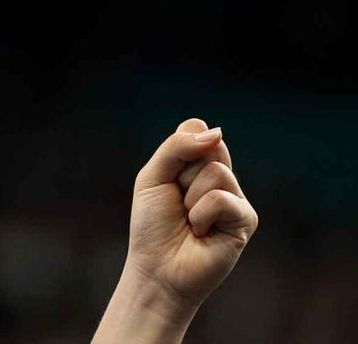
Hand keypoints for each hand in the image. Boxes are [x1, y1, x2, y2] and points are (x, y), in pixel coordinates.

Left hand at [123, 118, 259, 313]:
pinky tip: (200, 232)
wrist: (157, 268)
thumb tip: (217, 132)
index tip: (169, 176)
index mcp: (198, 164)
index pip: (197, 131)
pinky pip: (222, 199)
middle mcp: (221, 177)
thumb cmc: (152, 225)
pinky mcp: (246, 219)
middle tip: (177, 201)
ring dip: (190, 198)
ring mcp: (236, 198)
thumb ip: (178, 147)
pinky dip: (201, 215)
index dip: (179, 150)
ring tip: (189, 220)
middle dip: (181, 174)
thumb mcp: (153, 177)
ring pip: (216, 172)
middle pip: (209, 147)